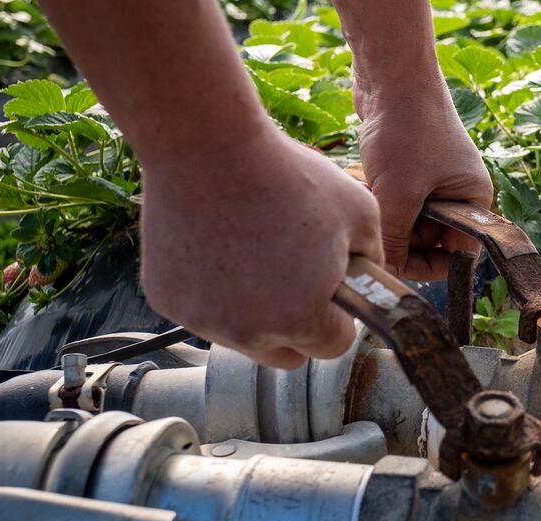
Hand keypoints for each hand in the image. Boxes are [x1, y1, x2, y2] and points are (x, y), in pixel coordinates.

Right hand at [139, 129, 382, 368]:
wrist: (207, 147)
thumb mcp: (360, 213)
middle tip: (296, 280)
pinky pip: (203, 311)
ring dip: (254, 311)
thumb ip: (373, 261)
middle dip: (297, 326)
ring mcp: (203, 320)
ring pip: (242, 335)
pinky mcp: (167, 301)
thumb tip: (369, 283)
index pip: (331, 347)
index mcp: (302, 318)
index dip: (337, 320)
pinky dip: (214, 291)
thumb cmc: (287, 176)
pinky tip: (220, 247)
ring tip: (256, 254)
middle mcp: (249, 332)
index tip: (331, 295)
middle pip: (285, 353)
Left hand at [356, 88, 492, 279]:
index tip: (397, 264)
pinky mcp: (407, 166)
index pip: (458, 254)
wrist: (391, 73)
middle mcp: (456, 192)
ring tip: (365, 191)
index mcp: (473, 201)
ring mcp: (431, 178)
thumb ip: (394, 240)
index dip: (428, 265)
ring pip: (404, 218)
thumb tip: (385, 275)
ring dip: (381, 213)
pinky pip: (391, 196)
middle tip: (374, 221)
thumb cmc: (408, 129)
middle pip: (427, 240)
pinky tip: (359, 176)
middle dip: (398, 235)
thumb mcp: (400, 193)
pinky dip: (374, 193)